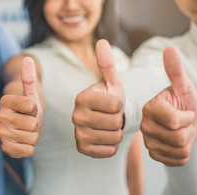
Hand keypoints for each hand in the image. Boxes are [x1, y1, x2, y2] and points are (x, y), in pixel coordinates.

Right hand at [0, 57, 42, 157]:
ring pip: (32, 138)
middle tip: (27, 122)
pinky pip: (28, 150)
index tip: (28, 108)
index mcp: (5, 101)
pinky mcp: (5, 148)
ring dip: (33, 136)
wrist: (22, 126)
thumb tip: (28, 59)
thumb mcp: (31, 93)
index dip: (36, 108)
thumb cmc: (28, 109)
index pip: (32, 105)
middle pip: (33, 124)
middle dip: (35, 124)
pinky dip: (30, 147)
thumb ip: (29, 77)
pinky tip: (23, 142)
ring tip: (25, 131)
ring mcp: (0, 134)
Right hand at [72, 39, 124, 157]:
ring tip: (109, 126)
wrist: (103, 120)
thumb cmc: (110, 99)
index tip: (113, 103)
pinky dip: (112, 146)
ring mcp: (78, 134)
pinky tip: (105, 137)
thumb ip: (107, 63)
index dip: (121, 104)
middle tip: (112, 116)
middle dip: (119, 119)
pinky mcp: (82, 149)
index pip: (116, 105)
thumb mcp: (112, 82)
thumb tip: (102, 41)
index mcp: (81, 97)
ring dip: (117, 132)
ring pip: (113, 137)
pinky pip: (109, 151)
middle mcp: (76, 116)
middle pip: (115, 122)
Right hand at [141, 47, 196, 165]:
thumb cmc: (184, 101)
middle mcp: (144, 126)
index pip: (174, 121)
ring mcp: (148, 142)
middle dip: (189, 130)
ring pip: (179, 150)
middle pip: (178, 138)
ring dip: (188, 142)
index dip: (188, 117)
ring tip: (181, 132)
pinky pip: (176, 160)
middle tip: (184, 123)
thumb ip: (175, 70)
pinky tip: (178, 143)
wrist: (186, 119)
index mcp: (149, 109)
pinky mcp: (154, 155)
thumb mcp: (182, 85)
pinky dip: (183, 153)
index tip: (186, 112)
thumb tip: (170, 49)